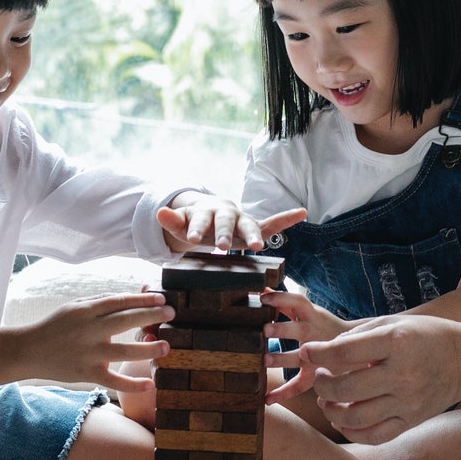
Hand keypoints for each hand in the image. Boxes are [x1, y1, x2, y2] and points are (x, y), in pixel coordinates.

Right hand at [20, 292, 172, 394]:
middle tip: (172, 313)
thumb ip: (103, 300)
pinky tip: (150, 383)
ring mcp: (88, 354)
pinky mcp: (87, 374)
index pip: (118, 302)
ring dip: (147, 349)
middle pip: (124, 321)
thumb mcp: (75, 306)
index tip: (162, 299)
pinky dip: (131, 385)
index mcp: (85, 311)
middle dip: (150, 316)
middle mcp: (88, 331)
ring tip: (166, 346)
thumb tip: (134, 295)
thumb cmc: (56, 325)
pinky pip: (113, 381)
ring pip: (123, 351)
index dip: (142, 300)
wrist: (27, 351)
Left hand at [158, 192, 305, 251]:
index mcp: (207, 213)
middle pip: (226, 223)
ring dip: (254, 235)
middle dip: (225, 234)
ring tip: (257, 246)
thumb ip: (172, 220)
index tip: (195, 240)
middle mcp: (227, 214)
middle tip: (223, 247)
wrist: (211, 215)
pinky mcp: (254, 227)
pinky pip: (272, 223)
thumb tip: (160, 212)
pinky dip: (286, 218)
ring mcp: (242, 220)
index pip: (201, 221)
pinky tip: (300, 213)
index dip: (198, 230)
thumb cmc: (195, 223)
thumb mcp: (181, 224)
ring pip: (249, 226)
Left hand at [260, 291, 352, 404]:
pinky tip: (267, 399)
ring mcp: (316, 355)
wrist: (359, 348)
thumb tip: (263, 290)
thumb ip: (287, 303)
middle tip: (264, 330)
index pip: (298, 302)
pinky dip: (284, 393)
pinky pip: (301, 385)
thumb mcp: (311, 311)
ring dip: (281, 359)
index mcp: (313, 316)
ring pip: (300, 358)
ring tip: (263, 361)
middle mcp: (315, 334)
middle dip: (282, 329)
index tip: (263, 298)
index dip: (281, 298)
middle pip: (300, 330)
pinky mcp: (317, 373)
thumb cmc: (325, 327)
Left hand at [298, 315, 460, 443]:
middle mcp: (402, 374)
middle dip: (321, 384)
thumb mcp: (394, 322)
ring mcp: (408, 402)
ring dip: (331, 410)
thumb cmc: (426, 336)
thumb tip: (324, 352)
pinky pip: (374, 436)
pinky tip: (341, 419)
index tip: (307, 353)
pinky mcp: (412, 420)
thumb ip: (359, 336)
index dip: (317, 354)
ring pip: (355, 418)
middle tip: (320, 377)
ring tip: (326, 399)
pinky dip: (350, 431)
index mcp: (396, 342)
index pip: (344, 352)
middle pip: (345, 389)